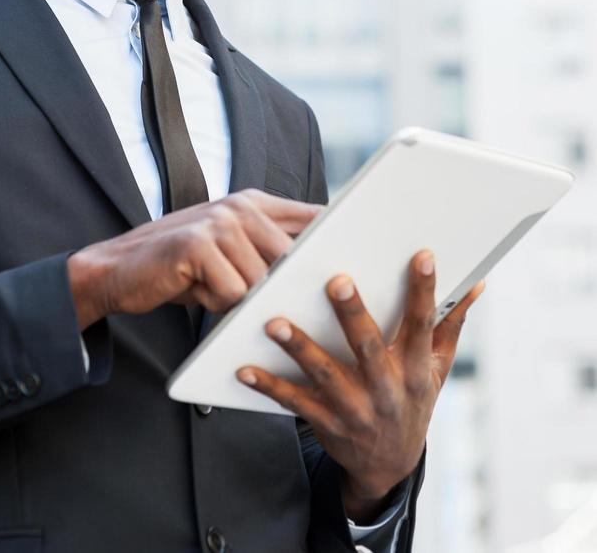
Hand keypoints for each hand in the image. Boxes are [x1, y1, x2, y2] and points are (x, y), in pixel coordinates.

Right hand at [68, 189, 320, 329]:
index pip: (314, 217)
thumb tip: (326, 269)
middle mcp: (241, 206)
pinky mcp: (198, 243)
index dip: (339, 236)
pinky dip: (214, 303)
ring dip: (238, 298)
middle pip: (293, 257)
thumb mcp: (231, 250)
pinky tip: (193, 288)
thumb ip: (270, 248)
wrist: (116, 269)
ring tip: (209, 285)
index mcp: (255, 203)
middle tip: (252, 295)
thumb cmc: (183, 269)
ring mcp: (220, 221)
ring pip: (262, 281)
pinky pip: (232, 292)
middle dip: (281, 285)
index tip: (369, 252)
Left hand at [236, 251, 483, 522]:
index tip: (422, 255)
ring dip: (300, 348)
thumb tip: (475, 283)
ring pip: (325, 375)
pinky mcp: (326, 423)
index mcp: (415, 369)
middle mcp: (386, 389)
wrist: (389, 466)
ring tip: (274, 323)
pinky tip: (245, 368)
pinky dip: (270, 386)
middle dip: (353, 315)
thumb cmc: (413, 402)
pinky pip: (295, 403)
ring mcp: (355, 409)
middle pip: (368, 347)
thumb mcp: (438, 369)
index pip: (423, 324)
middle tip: (336, 281)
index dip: (424, 291)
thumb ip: (450, 324)